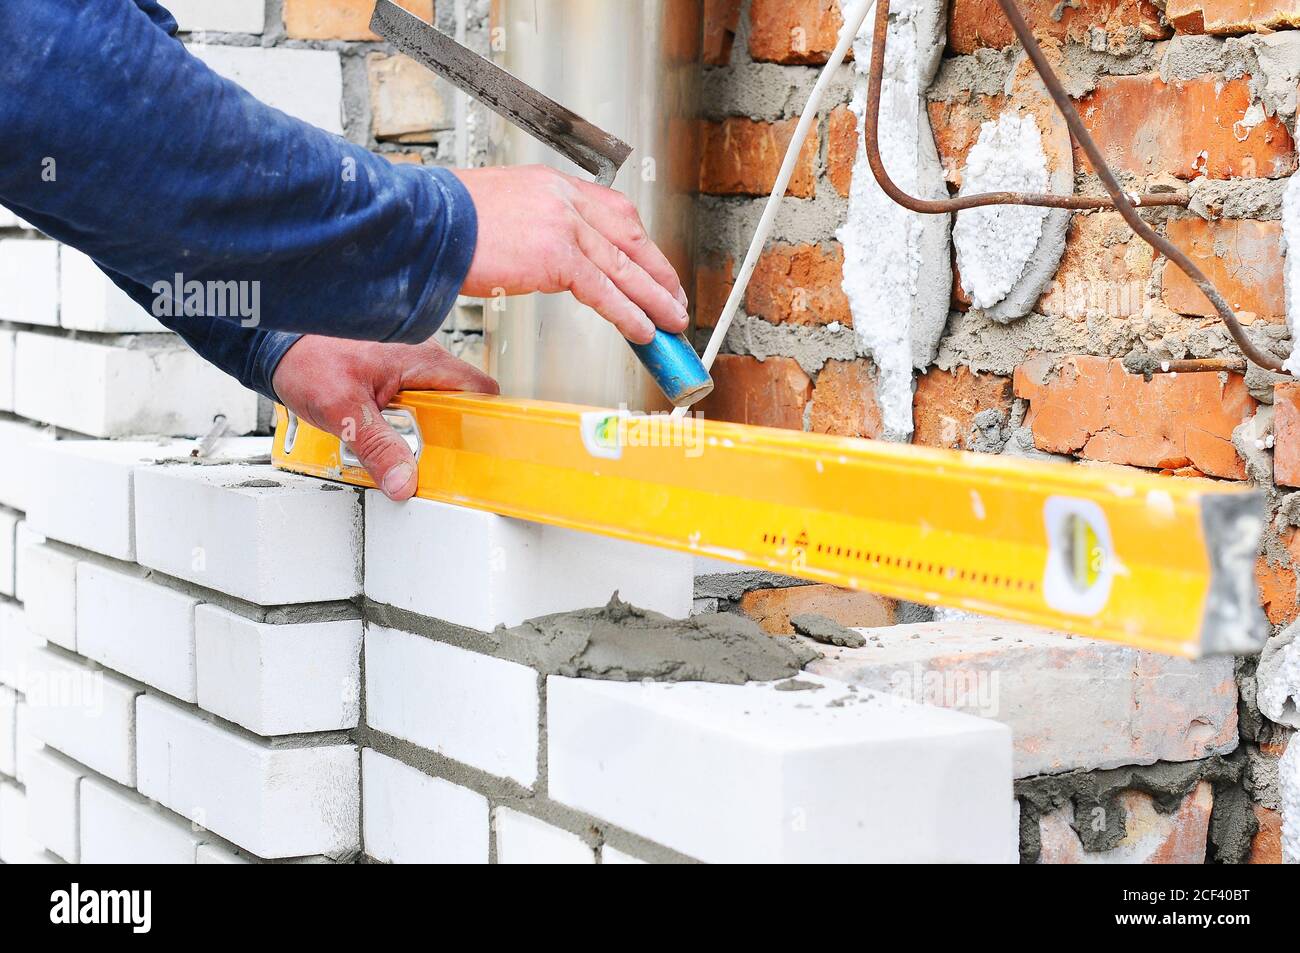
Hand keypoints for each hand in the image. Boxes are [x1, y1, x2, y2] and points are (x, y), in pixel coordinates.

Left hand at [272, 336, 498, 500]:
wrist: (275, 346)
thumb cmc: (306, 358)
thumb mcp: (343, 411)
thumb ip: (377, 448)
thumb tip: (403, 480)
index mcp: (421, 359)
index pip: (477, 390)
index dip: (483, 421)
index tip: (475, 450)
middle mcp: (421, 358)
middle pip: (458, 403)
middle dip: (447, 434)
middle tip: (431, 457)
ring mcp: (408, 367)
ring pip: (434, 407)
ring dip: (423, 431)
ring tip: (402, 448)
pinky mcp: (393, 377)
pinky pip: (413, 406)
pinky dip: (404, 425)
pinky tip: (384, 435)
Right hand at [452, 166, 688, 344]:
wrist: (422, 224)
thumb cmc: (446, 224)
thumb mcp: (501, 212)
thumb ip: (534, 229)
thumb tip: (548, 260)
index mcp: (552, 186)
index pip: (615, 212)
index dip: (641, 245)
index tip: (654, 267)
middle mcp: (563, 200)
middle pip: (629, 238)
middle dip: (658, 273)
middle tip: (674, 299)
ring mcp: (561, 225)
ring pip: (623, 267)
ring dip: (653, 299)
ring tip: (671, 323)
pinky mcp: (555, 256)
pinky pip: (603, 290)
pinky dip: (627, 314)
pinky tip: (642, 330)